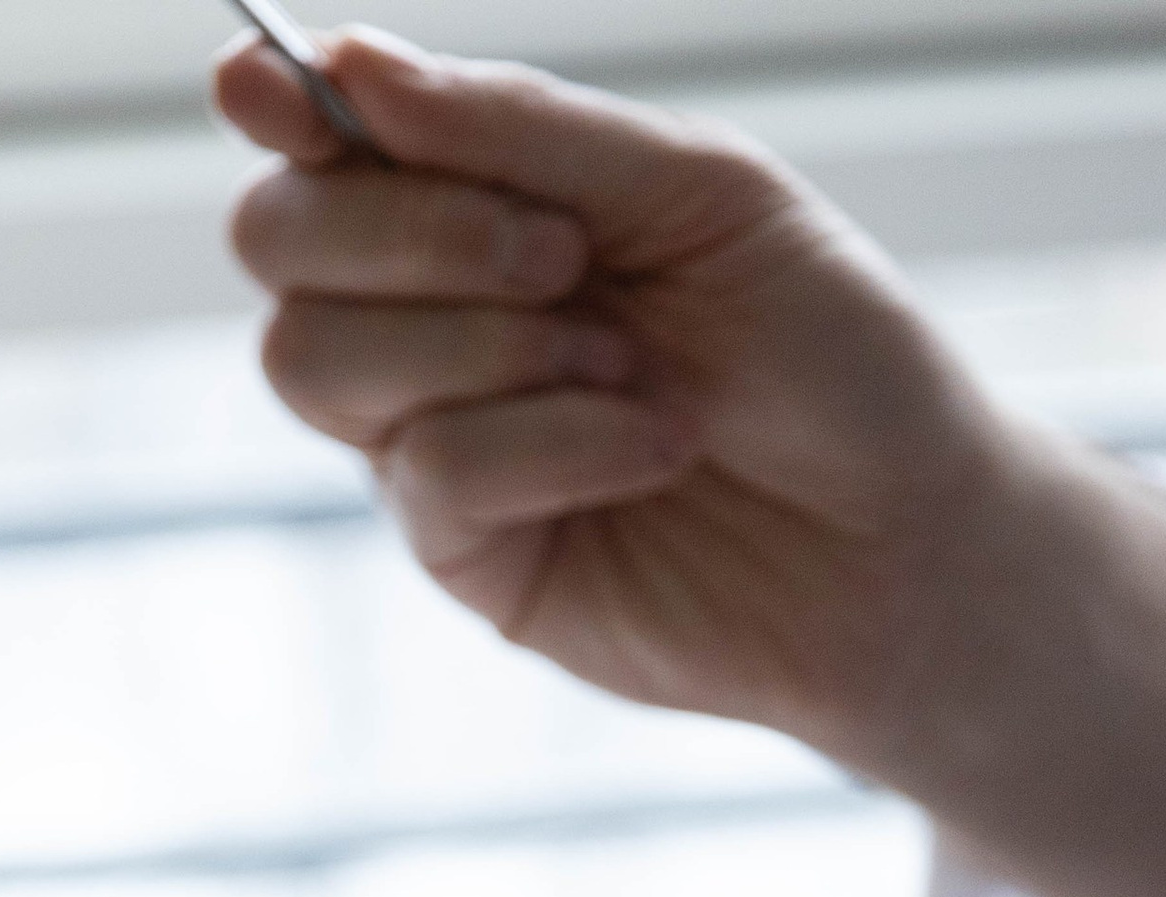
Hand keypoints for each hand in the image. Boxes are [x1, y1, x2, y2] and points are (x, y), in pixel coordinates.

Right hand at [216, 27, 1165, 896]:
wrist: (904, 539)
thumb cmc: (825, 354)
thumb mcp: (696, 192)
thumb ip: (522, 131)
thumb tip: (350, 69)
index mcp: (489, 203)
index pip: (327, 145)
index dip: (279, 103)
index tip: (262, 83)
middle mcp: (438, 317)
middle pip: (281, 248)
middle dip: (407, 229)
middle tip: (561, 253)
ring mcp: (435, 443)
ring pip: (319, 362)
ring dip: (485, 342)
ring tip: (627, 361)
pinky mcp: (466, 557)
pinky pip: (430, 469)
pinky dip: (553, 440)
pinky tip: (651, 447)